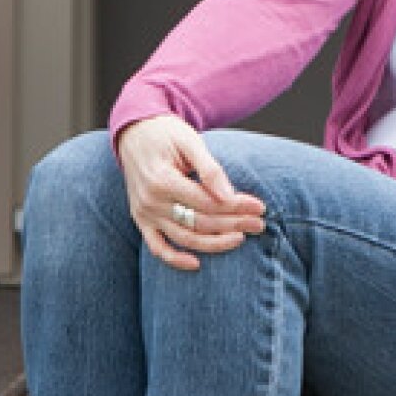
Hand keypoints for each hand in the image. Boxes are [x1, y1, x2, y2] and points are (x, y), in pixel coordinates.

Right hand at [115, 115, 266, 271]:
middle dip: (233, 224)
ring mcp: (144, 213)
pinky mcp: (142, 220)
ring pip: (184, 238)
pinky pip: (157, 247)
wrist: (135, 132)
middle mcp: (151, 201)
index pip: (207, 202)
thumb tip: (229, 197)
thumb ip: (210, 169)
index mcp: (162, 180)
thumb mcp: (190, 141)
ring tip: (241, 238)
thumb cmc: (167, 133)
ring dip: (215, 243)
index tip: (260, 208)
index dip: (236, 207)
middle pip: (199, 222)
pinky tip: (197, 264)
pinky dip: (175, 259)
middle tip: (260, 224)